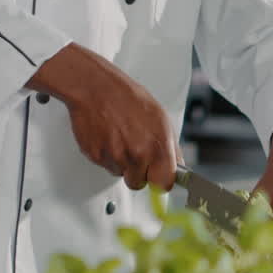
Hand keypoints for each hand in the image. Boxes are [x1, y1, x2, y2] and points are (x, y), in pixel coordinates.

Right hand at [28, 43, 178, 190]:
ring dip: (121, 162)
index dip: (160, 180)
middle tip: (135, 154)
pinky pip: (105, 165)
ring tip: (120, 138)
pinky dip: (107, 155)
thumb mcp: (160, 118)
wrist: (96, 88)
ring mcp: (116, 157)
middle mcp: (138, 155)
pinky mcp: (97, 157)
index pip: (165, 183)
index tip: (158, 177)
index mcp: (157, 146)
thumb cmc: (128, 98)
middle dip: (138, 173)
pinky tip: (108, 136)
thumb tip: (176, 167)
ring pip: (121, 174)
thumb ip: (170, 147)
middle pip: (139, 184)